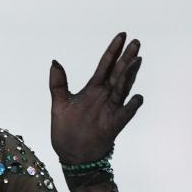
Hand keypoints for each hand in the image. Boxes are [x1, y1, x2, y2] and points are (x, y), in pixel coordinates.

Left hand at [49, 32, 143, 164]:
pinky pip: (125, 113)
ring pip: (122, 88)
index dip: (112, 51)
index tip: (122, 36)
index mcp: (92, 89)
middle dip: (126, 57)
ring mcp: (110, 109)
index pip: (105, 65)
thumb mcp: (59, 103)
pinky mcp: (114, 124)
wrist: (72, 155)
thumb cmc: (67, 130)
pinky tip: (136, 97)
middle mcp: (104, 96)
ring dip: (129, 74)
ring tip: (137, 59)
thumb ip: (58, 83)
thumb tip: (55, 61)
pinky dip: (131, 106)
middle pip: (118, 72)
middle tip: (136, 42)